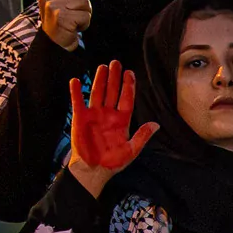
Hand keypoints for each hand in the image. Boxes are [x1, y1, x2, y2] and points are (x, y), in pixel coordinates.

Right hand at [37, 0, 91, 50]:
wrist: (54, 44)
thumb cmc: (61, 21)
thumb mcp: (58, 1)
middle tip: (75, 9)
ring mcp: (53, 6)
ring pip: (85, 1)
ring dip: (85, 13)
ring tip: (74, 20)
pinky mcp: (62, 17)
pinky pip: (86, 15)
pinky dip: (85, 22)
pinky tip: (75, 27)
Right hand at [66, 61, 157, 195]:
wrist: (93, 170)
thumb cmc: (113, 162)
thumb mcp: (131, 151)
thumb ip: (142, 137)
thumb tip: (156, 125)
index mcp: (122, 121)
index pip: (126, 99)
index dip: (128, 86)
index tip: (130, 73)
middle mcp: (108, 114)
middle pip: (112, 92)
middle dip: (114, 78)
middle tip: (116, 63)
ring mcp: (94, 115)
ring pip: (98, 93)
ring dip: (100, 80)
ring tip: (102, 67)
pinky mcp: (80, 118)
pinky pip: (78, 101)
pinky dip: (77, 91)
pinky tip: (76, 81)